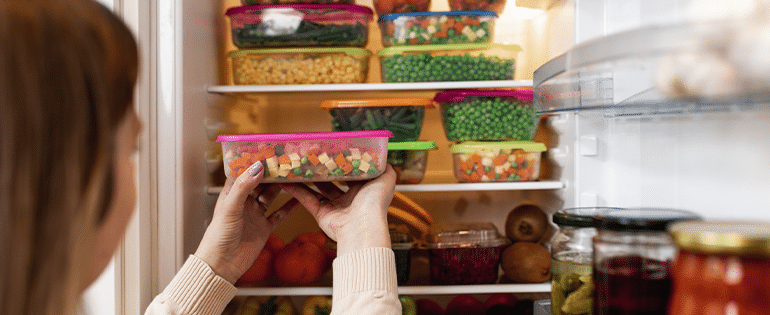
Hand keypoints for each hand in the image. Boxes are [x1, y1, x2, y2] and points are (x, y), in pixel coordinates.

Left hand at [195, 161, 297, 283]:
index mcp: (232, 194)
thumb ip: (244, 187)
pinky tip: (299, 200)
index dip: (254, 162)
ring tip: (293, 176)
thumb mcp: (230, 208)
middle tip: (285, 161)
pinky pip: (279, 214)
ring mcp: (255, 215)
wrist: (222, 264)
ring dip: (281, 187)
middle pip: (260, 183)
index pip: (243, 173)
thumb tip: (257, 167)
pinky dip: (289, 207)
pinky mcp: (264, 227)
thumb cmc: (218, 236)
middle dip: (271, 173)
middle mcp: (244, 202)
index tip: (267, 151)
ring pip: (271, 196)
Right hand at [279, 165, 396, 256]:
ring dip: (307, 178)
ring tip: (297, 165)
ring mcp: (334, 207)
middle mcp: (349, 198)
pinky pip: (307, 200)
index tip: (331, 150)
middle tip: (312, 156)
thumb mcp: (386, 179)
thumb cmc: (375, 202)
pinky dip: (296, 191)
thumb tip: (383, 156)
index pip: (351, 173)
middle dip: (323, 169)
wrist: (363, 226)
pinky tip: (286, 181)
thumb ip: (385, 167)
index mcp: (363, 190)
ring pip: (318, 189)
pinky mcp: (321, 214)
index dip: (342, 162)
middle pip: (333, 180)